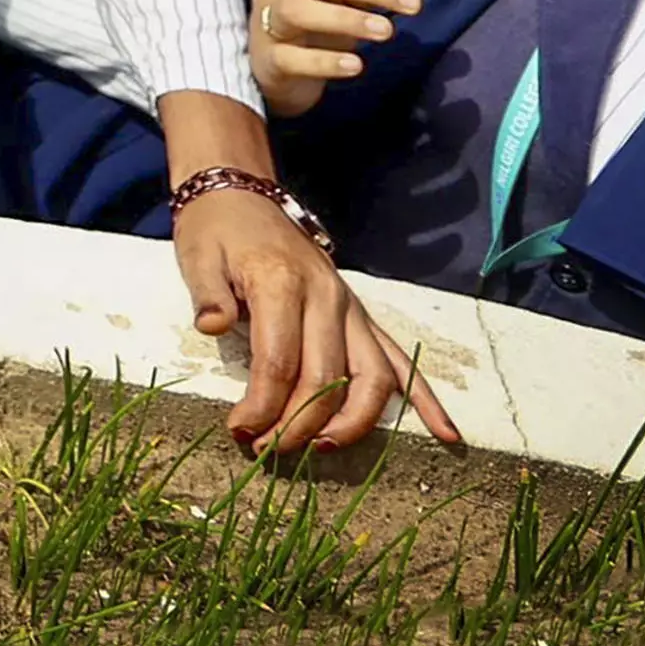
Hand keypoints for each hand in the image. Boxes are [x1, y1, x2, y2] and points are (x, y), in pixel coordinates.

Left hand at [179, 188, 460, 453]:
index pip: (281, 361)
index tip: (240, 431)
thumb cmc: (216, 231)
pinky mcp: (362, 317)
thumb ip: (208, 296)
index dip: (262, 405)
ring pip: (372, 377)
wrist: (244, 196)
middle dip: (299, 425)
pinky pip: (400, 360)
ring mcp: (352, 309)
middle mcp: (328, 298)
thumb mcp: (198, 256)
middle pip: (327, 378)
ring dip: (354, 422)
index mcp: (283, 283)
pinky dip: (425, 399)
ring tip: (324, 449)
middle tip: (267, 450)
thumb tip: (214, 328)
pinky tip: (446, 435)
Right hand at [246, 0, 420, 120]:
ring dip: (348, 19)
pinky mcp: (266, 61)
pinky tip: (356, 66)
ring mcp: (263, 24)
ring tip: (386, 32)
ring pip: (297, 11)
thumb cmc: (312, 25)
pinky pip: (291, 58)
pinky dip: (326, 61)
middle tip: (413, 5)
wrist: (274, 73)